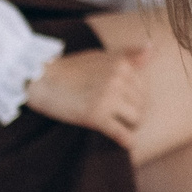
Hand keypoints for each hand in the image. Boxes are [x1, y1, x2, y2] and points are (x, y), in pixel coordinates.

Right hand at [25, 47, 147, 148]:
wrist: (40, 80)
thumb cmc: (69, 69)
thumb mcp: (100, 56)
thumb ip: (127, 54)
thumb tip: (151, 48)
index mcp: (120, 64)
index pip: (143, 86)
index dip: (134, 97)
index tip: (124, 102)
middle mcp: (117, 80)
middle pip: (141, 104)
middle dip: (134, 111)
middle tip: (121, 116)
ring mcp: (108, 98)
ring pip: (136, 119)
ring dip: (130, 125)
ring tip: (121, 126)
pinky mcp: (97, 117)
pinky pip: (121, 134)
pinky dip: (127, 141)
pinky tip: (127, 143)